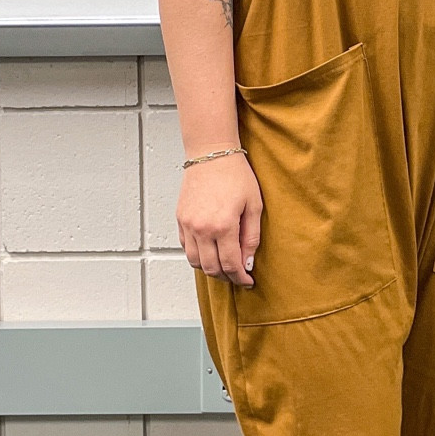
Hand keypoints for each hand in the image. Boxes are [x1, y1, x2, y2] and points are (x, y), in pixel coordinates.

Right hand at [177, 152, 263, 285]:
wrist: (212, 154)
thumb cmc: (235, 175)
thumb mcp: (254, 206)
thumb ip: (251, 237)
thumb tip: (247, 262)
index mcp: (223, 226)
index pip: (230, 264)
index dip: (240, 278)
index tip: (247, 281)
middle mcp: (201, 229)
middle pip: (211, 268)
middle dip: (226, 277)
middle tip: (237, 276)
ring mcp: (188, 225)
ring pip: (195, 262)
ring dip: (210, 269)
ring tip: (224, 266)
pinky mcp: (180, 219)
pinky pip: (186, 247)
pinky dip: (197, 255)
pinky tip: (210, 252)